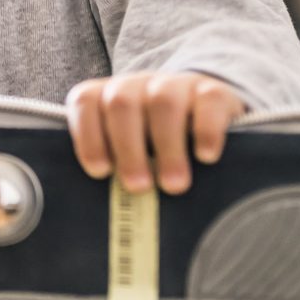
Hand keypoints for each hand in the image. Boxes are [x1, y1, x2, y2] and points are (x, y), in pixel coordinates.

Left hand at [65, 72, 244, 194]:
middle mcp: (138, 85)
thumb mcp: (130, 155)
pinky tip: (206, 157)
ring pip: (164, 102)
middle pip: (122, 103)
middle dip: (127, 148)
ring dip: (166, 146)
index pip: (86, 102)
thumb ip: (114, 171)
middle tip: (138, 187)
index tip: (100, 172)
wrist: (206, 118)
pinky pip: (209, 101)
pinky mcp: (214, 90)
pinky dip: (206, 130)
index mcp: (108, 98)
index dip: (89, 136)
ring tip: (173, 185)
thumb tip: (104, 215)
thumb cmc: (154, 148)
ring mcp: (176, 84)